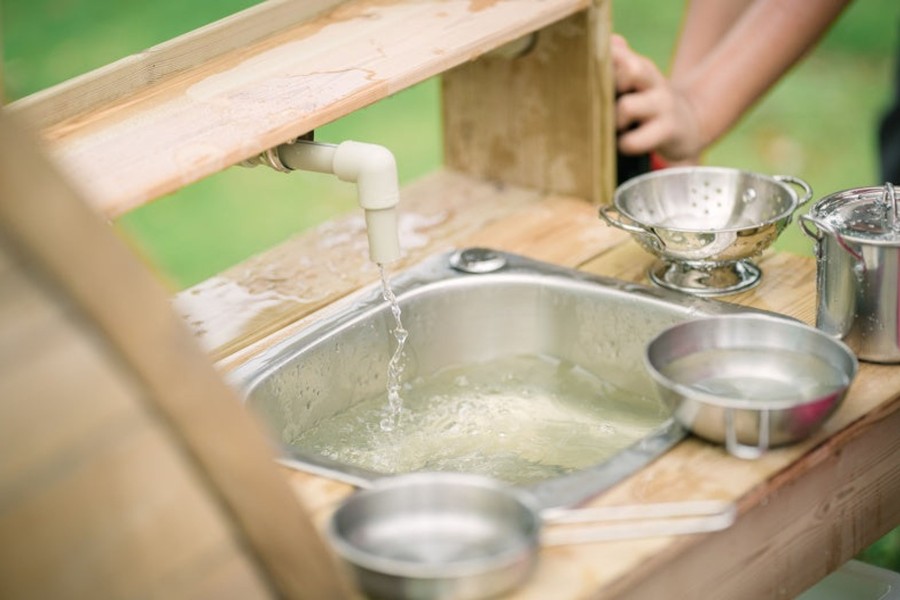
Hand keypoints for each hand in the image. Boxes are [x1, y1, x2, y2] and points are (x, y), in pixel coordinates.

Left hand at [611, 35, 703, 164]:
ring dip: (613, 120)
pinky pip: (635, 140)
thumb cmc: (650, 103)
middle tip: (599, 105)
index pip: (617, 54)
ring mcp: (662, 105)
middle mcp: (653, 81)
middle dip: (607, 87)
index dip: (600, 65)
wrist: (688, 125)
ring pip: (627, 106)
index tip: (587, 80)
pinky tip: (623, 145)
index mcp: (640, 67)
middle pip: (630, 69)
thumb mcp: (638, 79)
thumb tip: (611, 39)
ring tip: (614, 129)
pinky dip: (624, 144)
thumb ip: (622, 60)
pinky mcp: (668, 130)